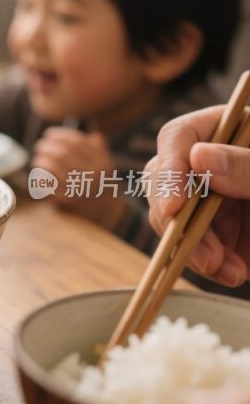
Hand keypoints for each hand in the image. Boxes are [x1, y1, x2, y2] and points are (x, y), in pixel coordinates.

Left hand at [32, 128, 125, 229]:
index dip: (60, 135)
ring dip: (41, 160)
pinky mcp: (67, 201)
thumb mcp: (106, 166)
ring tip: (37, 159)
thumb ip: (99, 149)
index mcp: (100, 163)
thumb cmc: (101, 185)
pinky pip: (48, 184)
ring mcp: (79, 188)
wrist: (106, 213)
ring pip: (54, 167)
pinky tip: (38, 174)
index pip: (77, 142)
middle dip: (46, 146)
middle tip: (39, 146)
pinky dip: (40, 177)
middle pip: (63, 153)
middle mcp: (91, 175)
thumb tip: (91, 134)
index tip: (48, 134)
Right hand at [146, 106, 249, 286]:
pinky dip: (208, 263)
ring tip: (228, 271)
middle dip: (178, 221)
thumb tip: (200, 157)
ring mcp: (216, 197)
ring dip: (193, 248)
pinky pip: (194, 245)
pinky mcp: (222, 230)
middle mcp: (217, 161)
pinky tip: (233, 272)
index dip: (171, 170)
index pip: (181, 137)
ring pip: (175, 220)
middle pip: (167, 182)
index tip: (177, 206)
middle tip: (203, 254)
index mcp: (236, 130)